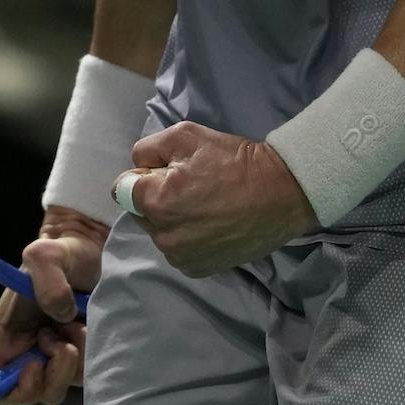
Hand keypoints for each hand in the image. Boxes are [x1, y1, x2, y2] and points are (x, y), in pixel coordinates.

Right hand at [0, 207, 104, 404]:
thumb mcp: (45, 254)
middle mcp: (26, 353)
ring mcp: (53, 358)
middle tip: (63, 340)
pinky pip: (84, 375)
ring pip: (62, 386)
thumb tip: (61, 315)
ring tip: (76, 324)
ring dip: (75, 359)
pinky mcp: (78, 358)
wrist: (95, 251)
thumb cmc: (62, 253)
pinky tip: (88, 327)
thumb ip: (47, 279)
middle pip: (35, 393)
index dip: (18, 387)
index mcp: (5, 337)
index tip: (37, 363)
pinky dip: (91, 355)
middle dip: (55, 372)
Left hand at [123, 120, 313, 275]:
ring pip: (160, 232)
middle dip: (157, 198)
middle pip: (141, 212)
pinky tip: (212, 224)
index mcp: (156, 202)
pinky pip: (178, 249)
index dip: (144, 175)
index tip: (169, 171)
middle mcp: (164, 236)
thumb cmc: (234, 161)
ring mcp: (181, 256)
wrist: (281, 193)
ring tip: (207, 205)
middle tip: (193, 186)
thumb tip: (136, 168)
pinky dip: (188, 238)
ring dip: (173, 219)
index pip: (123, 189)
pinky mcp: (198, 269)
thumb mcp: (185, 135)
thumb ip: (147, 149)